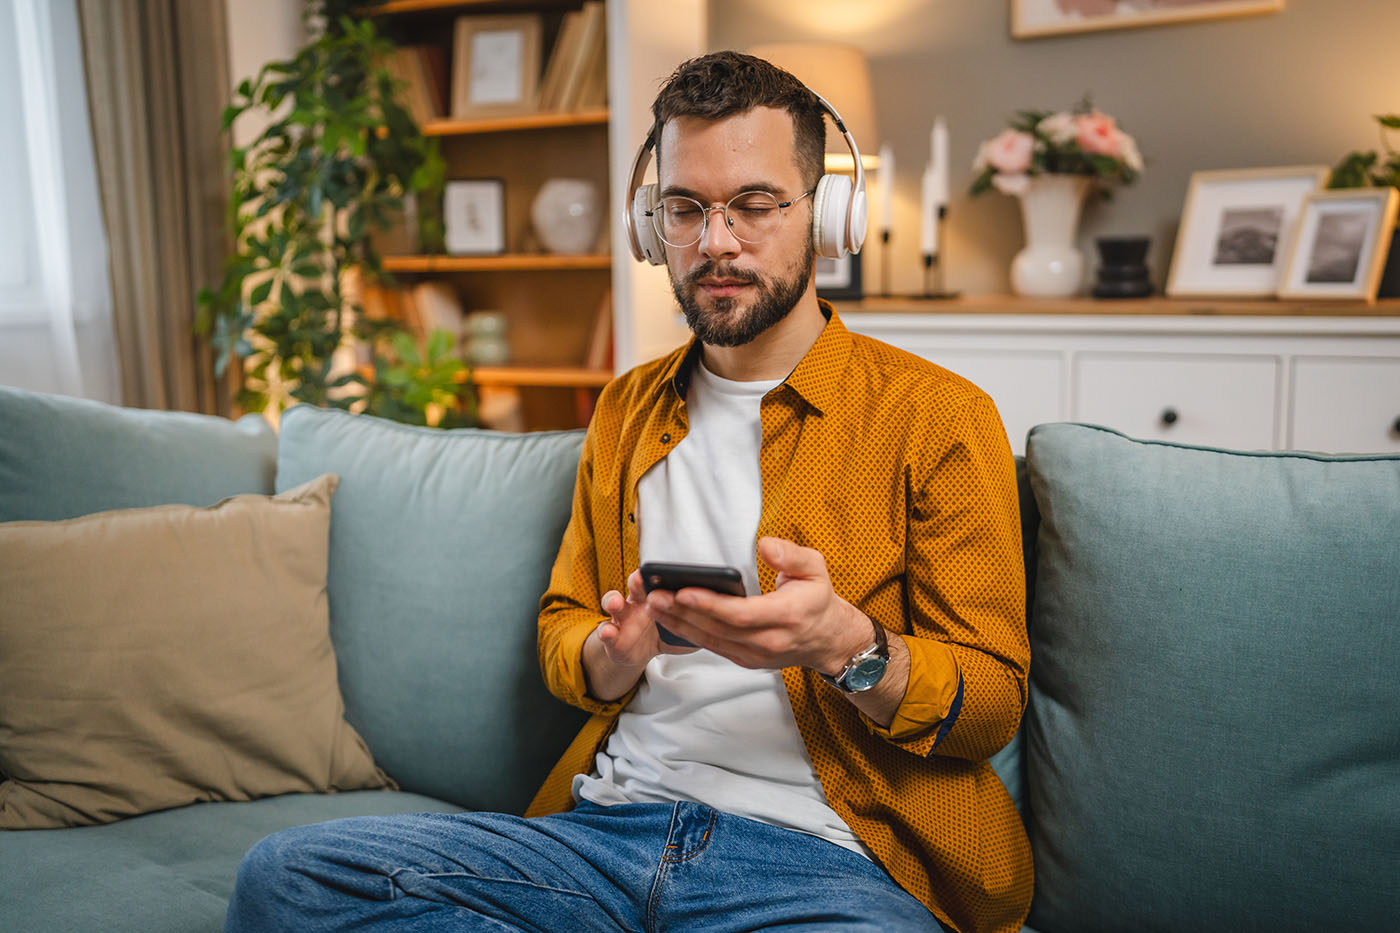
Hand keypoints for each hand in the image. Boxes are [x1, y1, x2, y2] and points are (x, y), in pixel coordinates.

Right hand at [596, 569, 699, 667]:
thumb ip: (700, 620)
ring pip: (614, 603)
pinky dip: (605, 632)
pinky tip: (608, 632)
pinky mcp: (612, 637)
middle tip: (640, 578)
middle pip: (636, 585)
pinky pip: (605, 632)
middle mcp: (637, 601)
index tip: (666, 571)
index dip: (663, 575)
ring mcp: (622, 617)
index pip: (660, 579)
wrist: (640, 651)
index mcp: (658, 595)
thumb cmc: (666, 633)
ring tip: (616, 603)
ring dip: (613, 600)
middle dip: (638, 580)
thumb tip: (726, 615)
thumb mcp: (688, 628)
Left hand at [646, 537, 871, 673]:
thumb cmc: (817, 598)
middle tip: (654, 595)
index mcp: (786, 616)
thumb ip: (791, 555)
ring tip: (653, 604)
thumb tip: (764, 545)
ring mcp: (756, 655)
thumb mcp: (815, 568)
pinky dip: (688, 633)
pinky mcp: (746, 660)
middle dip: (683, 612)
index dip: (710, 604)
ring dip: (679, 624)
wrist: (828, 639)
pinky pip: (713, 647)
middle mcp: (769, 641)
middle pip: (718, 629)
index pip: (741, 614)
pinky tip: (668, 618)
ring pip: (711, 641)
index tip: (683, 590)